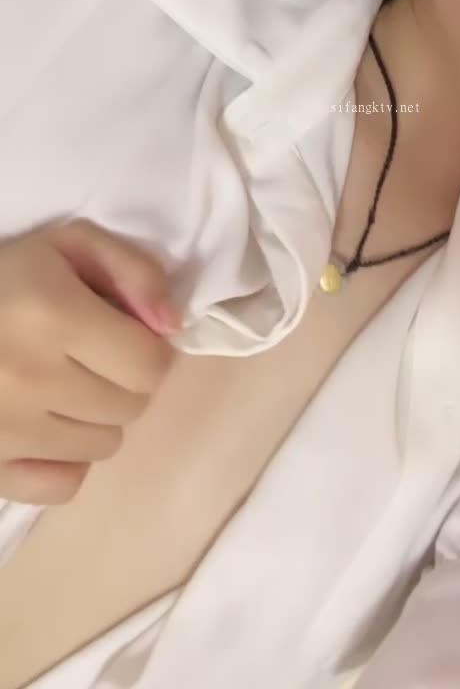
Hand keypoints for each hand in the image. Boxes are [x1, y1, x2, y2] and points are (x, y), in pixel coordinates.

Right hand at [0, 220, 180, 504]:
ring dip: (96, 417)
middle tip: (89, 357)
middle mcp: (33, 378)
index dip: (146, 347)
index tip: (123, 335)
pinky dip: (64, 460)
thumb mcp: (68, 245)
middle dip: (123, 379)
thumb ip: (133, 270)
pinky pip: (64, 484)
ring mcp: (8, 431)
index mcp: (54, 315)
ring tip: (62, 385)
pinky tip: (45, 425)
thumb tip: (172, 324)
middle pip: (131, 406)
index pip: (150, 364)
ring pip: (104, 445)